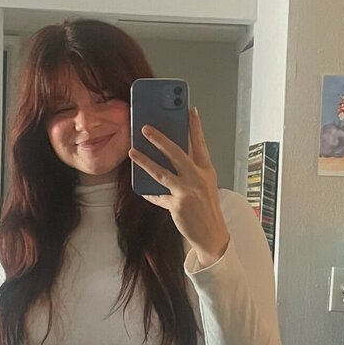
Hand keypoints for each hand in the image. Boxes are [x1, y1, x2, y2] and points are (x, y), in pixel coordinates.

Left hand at [128, 107, 230, 264]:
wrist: (212, 234)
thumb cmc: (206, 208)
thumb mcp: (204, 185)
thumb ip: (189, 171)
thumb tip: (168, 158)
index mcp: (206, 170)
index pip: (200, 143)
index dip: (195, 126)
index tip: (190, 110)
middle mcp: (198, 177)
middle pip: (177, 153)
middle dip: (160, 138)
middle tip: (145, 127)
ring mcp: (187, 190)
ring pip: (161, 171)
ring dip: (145, 160)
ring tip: (132, 152)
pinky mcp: (177, 204)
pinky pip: (157, 195)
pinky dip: (148, 192)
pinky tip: (140, 187)